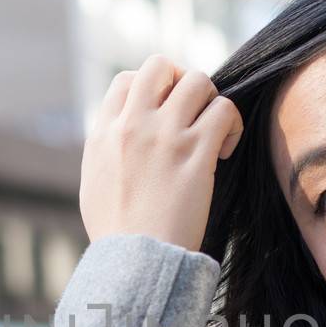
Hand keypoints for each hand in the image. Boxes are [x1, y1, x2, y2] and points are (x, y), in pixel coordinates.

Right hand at [79, 54, 243, 252]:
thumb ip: (106, 149)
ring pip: (198, 81)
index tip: (164, 112)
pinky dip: (231, 124)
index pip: (126, 80)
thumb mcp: (94, 182)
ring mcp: (165, 136)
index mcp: (104, 132)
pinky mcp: (196, 154)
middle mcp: (132, 125)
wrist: (136, 261)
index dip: (151, 88)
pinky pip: (224, 110)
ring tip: (212, 130)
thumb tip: (118, 135)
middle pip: (160, 65)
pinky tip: (225, 150)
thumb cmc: (117, 233)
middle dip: (181, 80)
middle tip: (192, 110)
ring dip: (210, 100)